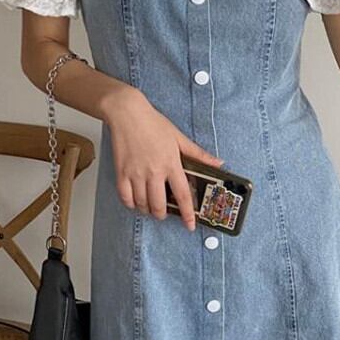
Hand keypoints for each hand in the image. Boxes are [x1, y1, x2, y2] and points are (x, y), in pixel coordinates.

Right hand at [103, 89, 223, 230]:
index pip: (183, 195)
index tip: (190, 225)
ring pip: (142, 204)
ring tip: (150, 207)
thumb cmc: (153, 124)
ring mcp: (136, 174)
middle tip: (165, 213)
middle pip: (159, 205)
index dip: (188, 213)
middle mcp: (154, 172)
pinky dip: (131, 204)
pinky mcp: (121, 173)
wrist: (128, 114)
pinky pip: (125, 197)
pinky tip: (135, 201)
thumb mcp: (180, 138)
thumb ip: (198, 155)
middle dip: (163, 214)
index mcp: (171, 164)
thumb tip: (218, 163)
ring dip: (147, 210)